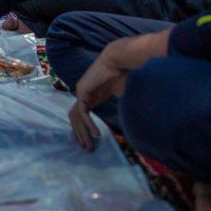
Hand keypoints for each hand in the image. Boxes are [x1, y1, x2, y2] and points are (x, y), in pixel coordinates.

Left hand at [68, 30, 170, 150]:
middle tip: (89, 149)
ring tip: (90, 146)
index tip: (92, 143)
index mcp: (92, 96)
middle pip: (76, 118)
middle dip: (81, 134)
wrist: (121, 60)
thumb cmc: (126, 74)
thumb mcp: (124, 94)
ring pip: (76, 117)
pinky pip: (83, 112)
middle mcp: (84, 95)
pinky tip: (96, 133)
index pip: (82, 115)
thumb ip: (123, 105)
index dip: (85, 129)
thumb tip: (134, 119)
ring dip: (82, 132)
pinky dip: (88, 124)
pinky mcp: (82, 91)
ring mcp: (81, 92)